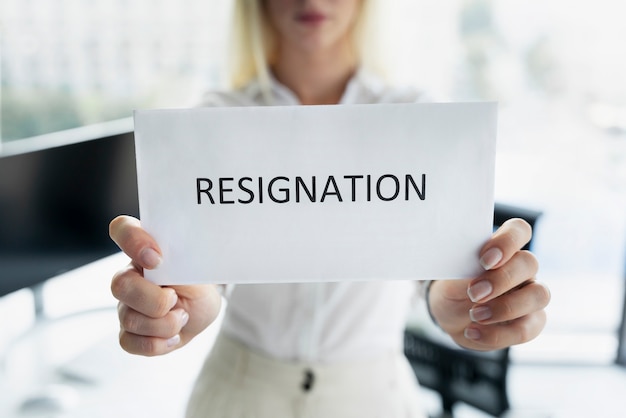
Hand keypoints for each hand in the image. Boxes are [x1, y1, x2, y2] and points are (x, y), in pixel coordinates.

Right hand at [109, 215, 221, 355]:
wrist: (203, 309)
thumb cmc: (198, 283)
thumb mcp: (199, 270)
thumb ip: (180, 265)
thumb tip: (165, 267)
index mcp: (145, 250)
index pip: (122, 229)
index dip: (132, 240)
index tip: (156, 258)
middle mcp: (130, 275)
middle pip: (120, 285)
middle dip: (154, 300)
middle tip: (176, 299)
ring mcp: (126, 304)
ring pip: (129, 318)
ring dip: (165, 324)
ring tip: (182, 316)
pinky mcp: (129, 331)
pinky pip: (129, 341)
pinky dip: (157, 343)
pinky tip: (173, 336)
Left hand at [428, 218, 549, 350]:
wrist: (451, 316)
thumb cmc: (453, 288)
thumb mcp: (450, 279)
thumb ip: (465, 272)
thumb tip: (475, 272)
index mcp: (503, 248)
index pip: (519, 230)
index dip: (508, 241)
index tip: (484, 260)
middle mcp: (522, 269)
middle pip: (530, 263)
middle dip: (501, 280)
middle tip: (473, 293)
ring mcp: (530, 295)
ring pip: (539, 295)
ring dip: (506, 308)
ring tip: (474, 315)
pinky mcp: (531, 323)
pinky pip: (527, 329)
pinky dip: (497, 334)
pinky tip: (473, 331)